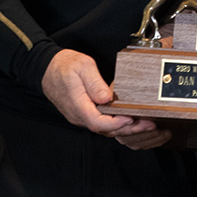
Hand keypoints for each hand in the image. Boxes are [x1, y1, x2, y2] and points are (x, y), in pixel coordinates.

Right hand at [41, 49, 169, 147]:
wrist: (47, 68)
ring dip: (125, 129)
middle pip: (105, 130)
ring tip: (146, 125)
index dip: (117, 123)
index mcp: (78, 105)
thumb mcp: (82, 66)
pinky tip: (131, 122)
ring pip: (104, 129)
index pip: (98, 122)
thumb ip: (94, 82)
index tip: (132, 119)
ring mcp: (81, 117)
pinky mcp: (85, 114)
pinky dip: (118, 126)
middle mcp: (79, 116)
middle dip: (129, 130)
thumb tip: (106, 97)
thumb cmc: (64, 66)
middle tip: (149, 125)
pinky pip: (102, 125)